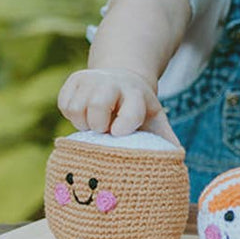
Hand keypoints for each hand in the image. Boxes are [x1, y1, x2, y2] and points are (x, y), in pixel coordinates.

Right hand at [57, 67, 179, 145]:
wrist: (122, 80)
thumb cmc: (138, 110)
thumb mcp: (154, 122)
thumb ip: (164, 141)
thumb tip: (175, 160)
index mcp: (136, 95)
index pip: (130, 110)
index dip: (124, 124)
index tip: (118, 134)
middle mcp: (113, 83)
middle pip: (97, 104)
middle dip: (99, 125)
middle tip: (105, 131)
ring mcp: (91, 79)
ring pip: (77, 107)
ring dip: (84, 122)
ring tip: (96, 124)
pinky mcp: (74, 79)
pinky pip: (64, 104)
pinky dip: (72, 116)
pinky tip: (85, 116)